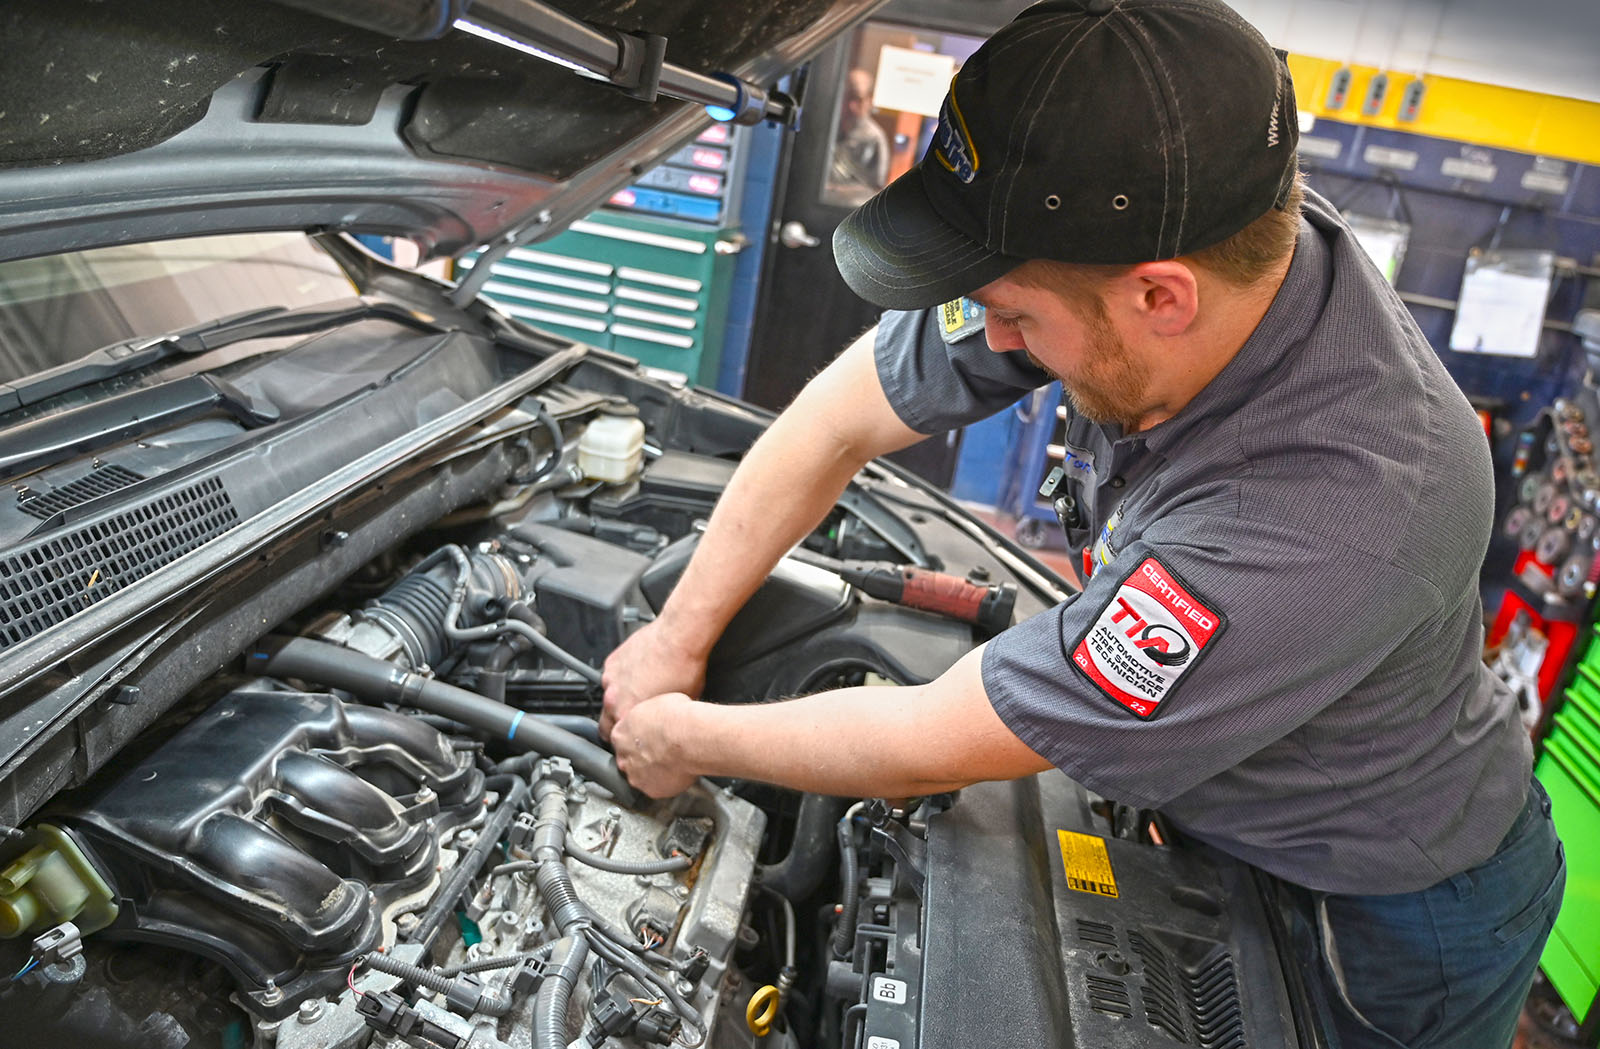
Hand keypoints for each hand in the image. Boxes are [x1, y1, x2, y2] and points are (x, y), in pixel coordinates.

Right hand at [600, 620, 706, 741]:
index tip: (634, 736)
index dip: (627, 739)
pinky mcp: (612, 661)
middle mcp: (613, 698)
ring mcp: (610, 678)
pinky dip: (623, 678)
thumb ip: (659, 721)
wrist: (679, 637)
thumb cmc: (683, 668)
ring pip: (610, 696)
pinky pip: (613, 677)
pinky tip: (641, 673)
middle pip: (605, 720)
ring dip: (622, 697)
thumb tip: (661, 725)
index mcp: (627, 714)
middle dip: (617, 723)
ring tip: (642, 690)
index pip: (617, 738)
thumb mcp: (677, 707)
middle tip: (634, 718)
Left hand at [612, 692, 699, 797]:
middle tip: (660, 750)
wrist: (691, 736)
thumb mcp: (657, 702)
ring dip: (652, 770)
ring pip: (640, 775)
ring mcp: (635, 774)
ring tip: (671, 761)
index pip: (621, 739)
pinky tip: (677, 770)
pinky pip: (656, 787)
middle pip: (628, 759)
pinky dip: (665, 782)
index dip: (636, 739)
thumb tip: (654, 716)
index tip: (647, 739)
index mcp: (621, 732)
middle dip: (641, 756)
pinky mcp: (651, 789)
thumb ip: (647, 716)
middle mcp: (624, 755)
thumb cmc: (678, 717)